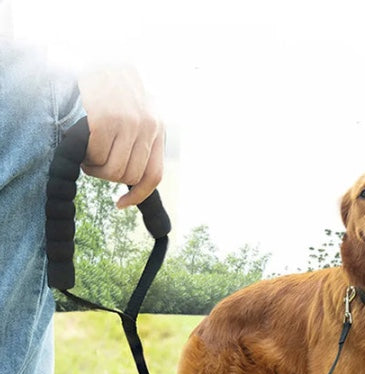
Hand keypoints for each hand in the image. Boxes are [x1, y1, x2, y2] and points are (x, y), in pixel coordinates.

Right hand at [78, 65, 164, 207]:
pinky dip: (85, 155)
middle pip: (128, 175)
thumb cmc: (116, 91)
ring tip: (88, 151)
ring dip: (95, 167)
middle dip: (108, 176)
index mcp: (159, 130)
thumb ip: (142, 142)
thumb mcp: (139, 114)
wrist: (101, 56)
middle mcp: (149, 127)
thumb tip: (131, 179)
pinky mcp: (107, 118)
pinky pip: (96, 155)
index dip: (138, 194)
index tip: (121, 204)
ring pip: (112, 170)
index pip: (154, 175)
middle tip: (95, 162)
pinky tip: (82, 142)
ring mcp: (130, 123)